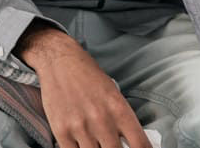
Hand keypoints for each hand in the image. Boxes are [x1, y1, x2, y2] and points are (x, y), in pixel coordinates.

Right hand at [16, 22, 152, 147]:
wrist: (59, 61)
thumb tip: (130, 144)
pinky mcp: (61, 131)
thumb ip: (122, 119)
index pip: (140, 144)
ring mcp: (80, 127)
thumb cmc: (88, 76)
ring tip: (97, 143)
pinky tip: (82, 145)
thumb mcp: (113, 94)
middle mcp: (101, 120)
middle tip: (113, 145)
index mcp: (119, 109)